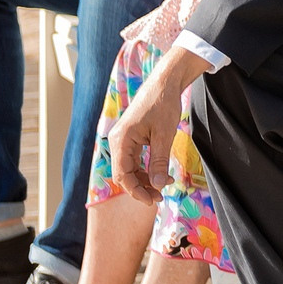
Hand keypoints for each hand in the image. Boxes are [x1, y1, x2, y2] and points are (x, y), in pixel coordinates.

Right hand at [107, 48, 206, 202]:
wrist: (164, 83)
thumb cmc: (163, 105)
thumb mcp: (164, 135)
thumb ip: (159, 162)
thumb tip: (158, 186)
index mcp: (121, 140)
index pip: (123, 175)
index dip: (136, 190)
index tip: (153, 200)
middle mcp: (117, 141)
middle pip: (124, 174)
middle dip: (141, 187)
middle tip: (160, 197)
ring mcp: (123, 139)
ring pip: (129, 168)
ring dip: (144, 179)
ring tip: (164, 186)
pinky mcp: (131, 137)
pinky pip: (134, 159)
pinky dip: (146, 169)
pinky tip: (161, 174)